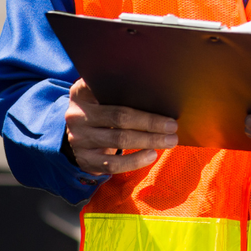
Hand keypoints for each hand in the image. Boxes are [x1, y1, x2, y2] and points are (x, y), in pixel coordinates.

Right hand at [63, 79, 179, 174]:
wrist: (79, 135)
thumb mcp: (101, 95)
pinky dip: (135, 161)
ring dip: (149, 140)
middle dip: (150, 122)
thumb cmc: (101, 110)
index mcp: (82, 92)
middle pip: (119, 117)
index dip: (133, 89)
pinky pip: (112, 164)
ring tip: (169, 140)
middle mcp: (77, 115)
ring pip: (119, 139)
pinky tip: (152, 155)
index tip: (158, 91)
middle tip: (172, 126)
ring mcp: (78, 139)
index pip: (107, 87)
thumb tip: (159, 92)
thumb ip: (119, 90)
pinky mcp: (85, 159)